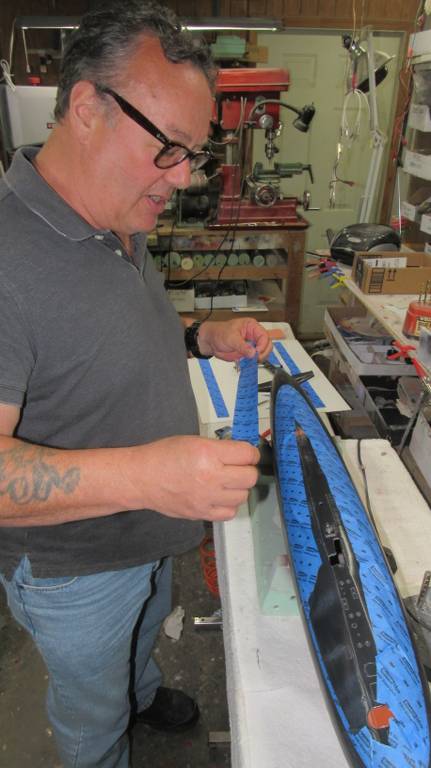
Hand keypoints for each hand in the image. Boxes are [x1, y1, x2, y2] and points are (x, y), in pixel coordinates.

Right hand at [128, 435, 258, 521]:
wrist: (142, 478)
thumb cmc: (163, 456)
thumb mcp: (194, 441)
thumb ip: (220, 448)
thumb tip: (242, 454)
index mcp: (208, 453)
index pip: (248, 454)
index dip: (250, 452)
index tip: (246, 453)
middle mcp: (210, 477)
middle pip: (250, 477)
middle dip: (246, 469)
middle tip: (237, 467)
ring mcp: (207, 498)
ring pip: (243, 496)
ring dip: (238, 488)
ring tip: (226, 481)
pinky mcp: (202, 513)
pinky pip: (230, 512)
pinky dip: (229, 504)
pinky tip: (219, 495)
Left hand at [197, 318, 271, 361]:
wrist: (210, 341)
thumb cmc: (219, 333)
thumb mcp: (231, 338)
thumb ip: (242, 346)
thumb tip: (253, 352)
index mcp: (251, 326)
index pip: (264, 336)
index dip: (263, 345)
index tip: (257, 352)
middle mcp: (253, 335)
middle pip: (267, 344)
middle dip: (264, 352)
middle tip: (257, 358)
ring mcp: (251, 345)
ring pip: (263, 352)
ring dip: (260, 358)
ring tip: (252, 361)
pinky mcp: (247, 353)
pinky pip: (255, 358)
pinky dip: (254, 362)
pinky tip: (250, 363)